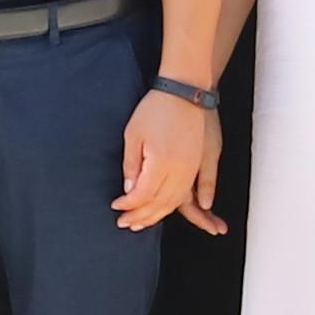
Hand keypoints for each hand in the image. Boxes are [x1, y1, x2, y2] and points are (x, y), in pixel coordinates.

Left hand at [114, 87, 221, 233]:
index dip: (128, 205)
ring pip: (175, 203)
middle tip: (125, 223)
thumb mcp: (134, 134)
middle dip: (141, 216)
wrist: (187, 91)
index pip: (142, 195)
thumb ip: (132, 165)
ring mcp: (192, 169)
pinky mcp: (199, 165)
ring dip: (157, 215)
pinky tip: (164, 209)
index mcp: (161, 163)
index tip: (116, 207)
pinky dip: (174, 206)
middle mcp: (180, 171)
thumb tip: (129, 190)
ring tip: (141, 222)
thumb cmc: (157, 108)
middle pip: (159, 204)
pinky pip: (187, 193)